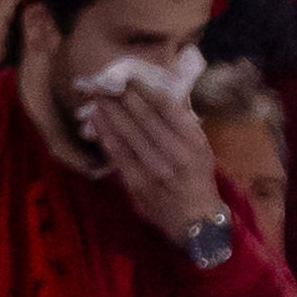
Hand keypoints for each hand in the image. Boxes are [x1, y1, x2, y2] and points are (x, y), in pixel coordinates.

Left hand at [87, 81, 225, 249]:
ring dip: (109, 109)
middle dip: (122, 94)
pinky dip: (104, 131)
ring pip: (127, 131)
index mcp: (194, 142)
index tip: (131, 76)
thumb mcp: (201, 148)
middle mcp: (175, 154)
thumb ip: (183, 121)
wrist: (195, 220)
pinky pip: (117, 151)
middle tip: (106, 80)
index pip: (167, 106)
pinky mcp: (137, 182)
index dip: (145, 88)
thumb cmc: (198, 178)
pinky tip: (96, 117)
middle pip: (143, 115)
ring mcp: (155, 169)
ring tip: (97, 93)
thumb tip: (165, 88)